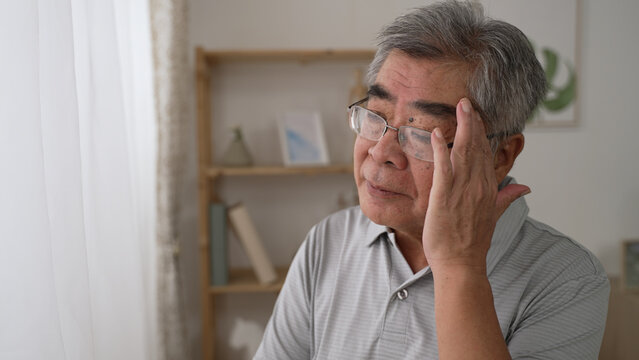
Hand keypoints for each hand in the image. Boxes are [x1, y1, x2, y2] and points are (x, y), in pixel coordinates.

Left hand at [423, 98, 529, 270]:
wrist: (461, 264)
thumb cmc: (472, 243)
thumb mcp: (494, 217)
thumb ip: (507, 198)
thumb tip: (525, 188)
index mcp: (489, 190)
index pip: (487, 155)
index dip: (482, 133)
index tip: (477, 116)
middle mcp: (478, 187)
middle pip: (477, 149)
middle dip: (473, 123)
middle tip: (467, 102)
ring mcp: (462, 191)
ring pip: (464, 153)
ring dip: (462, 129)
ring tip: (459, 108)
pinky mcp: (444, 197)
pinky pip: (443, 169)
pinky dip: (440, 150)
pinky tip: (437, 134)